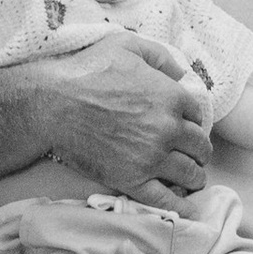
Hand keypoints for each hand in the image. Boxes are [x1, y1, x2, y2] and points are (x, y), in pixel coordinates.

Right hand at [46, 37, 211, 201]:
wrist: (52, 104)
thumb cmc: (86, 71)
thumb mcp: (127, 45)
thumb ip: (160, 56)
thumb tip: (181, 73)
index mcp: (171, 96)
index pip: (198, 115)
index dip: (192, 121)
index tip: (185, 126)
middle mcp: (168, 128)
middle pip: (200, 147)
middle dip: (198, 151)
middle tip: (192, 154)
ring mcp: (152, 157)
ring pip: (191, 174)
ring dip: (194, 177)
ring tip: (190, 178)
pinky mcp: (132, 180)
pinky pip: (166, 199)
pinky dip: (180, 206)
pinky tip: (186, 208)